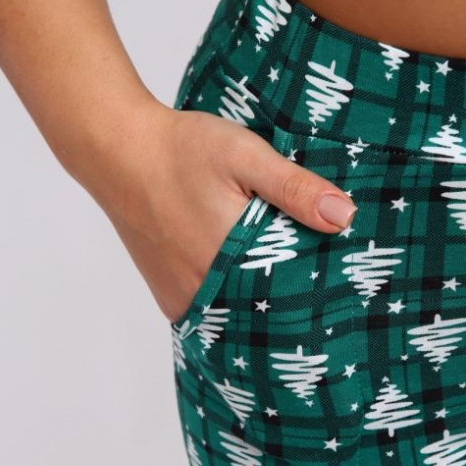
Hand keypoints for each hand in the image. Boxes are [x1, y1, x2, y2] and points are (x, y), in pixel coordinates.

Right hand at [104, 101, 358, 324]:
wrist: (119, 151)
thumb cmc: (182, 150)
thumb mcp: (246, 156)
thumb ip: (294, 188)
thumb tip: (346, 217)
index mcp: (232, 260)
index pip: (292, 293)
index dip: (318, 287)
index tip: (340, 280)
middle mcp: (206, 290)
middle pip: (265, 311)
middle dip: (291, 299)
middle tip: (320, 287)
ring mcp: (184, 299)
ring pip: (238, 316)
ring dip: (260, 304)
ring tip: (286, 285)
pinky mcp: (170, 299)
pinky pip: (212, 314)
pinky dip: (232, 304)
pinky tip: (247, 284)